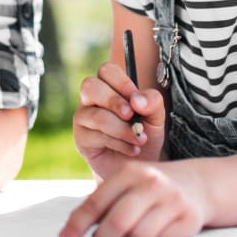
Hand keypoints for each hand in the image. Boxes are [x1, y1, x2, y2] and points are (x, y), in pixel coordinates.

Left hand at [56, 161, 207, 236]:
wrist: (199, 184)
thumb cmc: (150, 188)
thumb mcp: (126, 183)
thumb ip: (102, 202)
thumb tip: (71, 231)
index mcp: (129, 171)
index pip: (95, 203)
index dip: (76, 226)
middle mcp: (151, 183)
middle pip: (117, 224)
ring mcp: (172, 200)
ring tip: (133, 233)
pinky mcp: (189, 219)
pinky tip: (156, 233)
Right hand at [73, 62, 165, 178]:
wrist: (141, 165)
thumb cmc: (145, 134)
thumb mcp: (156, 117)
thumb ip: (152, 102)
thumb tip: (137, 101)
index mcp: (108, 86)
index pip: (106, 71)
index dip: (122, 83)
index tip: (137, 100)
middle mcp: (91, 99)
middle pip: (90, 86)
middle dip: (113, 101)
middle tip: (132, 115)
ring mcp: (83, 118)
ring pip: (97, 116)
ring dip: (122, 129)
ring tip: (140, 139)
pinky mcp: (81, 139)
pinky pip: (97, 136)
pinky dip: (120, 144)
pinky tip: (132, 150)